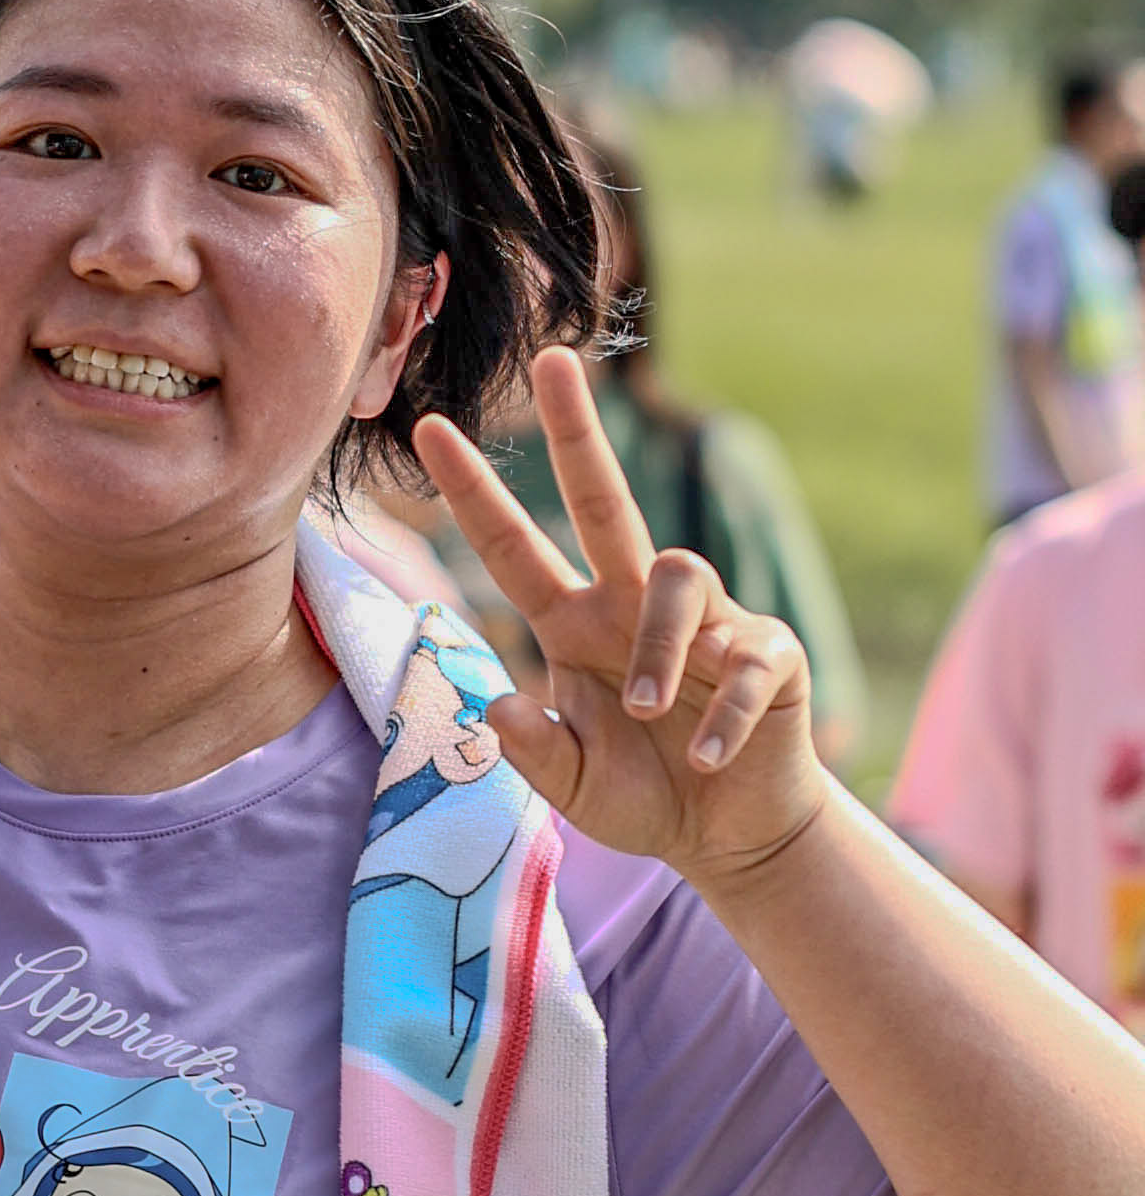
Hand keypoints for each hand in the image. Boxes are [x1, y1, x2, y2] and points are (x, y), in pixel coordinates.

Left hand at [413, 349, 827, 883]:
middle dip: (577, 432)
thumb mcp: (573, 787)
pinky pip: (743, 659)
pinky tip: (706, 756)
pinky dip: (720, 712)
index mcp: (575, 626)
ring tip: (644, 708)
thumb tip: (501, 705)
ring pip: (675, 575)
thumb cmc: (646, 796)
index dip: (473, 493)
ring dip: (656, 644)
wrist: (731, 835)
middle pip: (602, 500)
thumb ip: (533, 753)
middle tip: (550, 360)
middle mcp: (632, 607)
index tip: (429, 429)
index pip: (513, 549)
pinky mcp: (766, 656)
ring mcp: (706, 623)